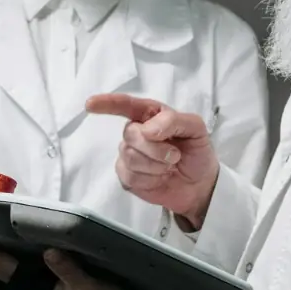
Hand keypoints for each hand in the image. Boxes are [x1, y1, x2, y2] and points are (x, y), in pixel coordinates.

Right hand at [86, 92, 219, 227]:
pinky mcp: (127, 176)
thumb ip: (173, 120)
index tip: (90, 104)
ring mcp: (129, 154)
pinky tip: (160, 178)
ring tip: (169, 167)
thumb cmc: (197, 152)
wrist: (200, 186)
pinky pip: (129, 175)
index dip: (107, 103)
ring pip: (129, 156)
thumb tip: (146, 129)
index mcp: (150, 115)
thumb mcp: (196, 129)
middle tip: (174, 156)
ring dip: (155, 165)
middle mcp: (136, 132)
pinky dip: (150, 179)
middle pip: (130, 134)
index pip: (125, 105)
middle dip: (154, 148)